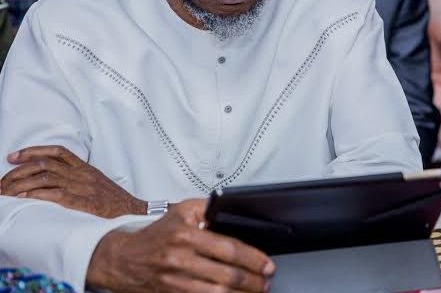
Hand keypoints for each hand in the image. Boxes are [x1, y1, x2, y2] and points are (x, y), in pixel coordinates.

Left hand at [1, 145, 145, 217]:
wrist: (133, 212)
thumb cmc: (114, 201)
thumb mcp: (96, 184)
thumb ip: (78, 179)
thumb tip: (55, 181)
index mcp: (85, 168)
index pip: (57, 151)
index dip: (33, 151)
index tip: (14, 156)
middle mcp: (82, 174)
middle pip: (45, 163)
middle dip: (19, 170)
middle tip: (3, 180)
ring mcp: (82, 187)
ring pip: (46, 177)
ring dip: (22, 183)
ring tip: (7, 191)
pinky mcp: (82, 201)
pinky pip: (56, 194)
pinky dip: (37, 194)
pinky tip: (24, 197)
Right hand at [87, 199, 274, 292]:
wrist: (121, 259)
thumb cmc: (155, 235)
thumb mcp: (182, 211)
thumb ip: (209, 207)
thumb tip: (236, 210)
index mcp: (186, 236)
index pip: (229, 249)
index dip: (253, 259)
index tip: (267, 265)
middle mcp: (180, 260)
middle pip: (226, 275)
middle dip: (252, 281)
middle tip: (266, 281)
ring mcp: (174, 282)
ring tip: (256, 291)